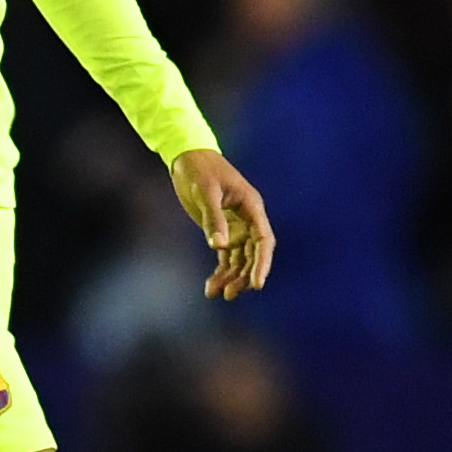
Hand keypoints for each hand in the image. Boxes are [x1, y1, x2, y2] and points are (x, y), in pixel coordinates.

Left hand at [172, 148, 276, 301]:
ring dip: (231, 277)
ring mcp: (236, 227)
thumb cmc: (200, 170)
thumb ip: (213, 220)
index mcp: (252, 207)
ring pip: (239, 259)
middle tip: (230, 294)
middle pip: (253, 255)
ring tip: (216, 294)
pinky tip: (211, 286)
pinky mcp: (222, 231)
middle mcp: (248, 220)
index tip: (257, 284)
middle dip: (244, 276)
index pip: (263, 241)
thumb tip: (220, 247)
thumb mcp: (205, 193)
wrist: (187, 158)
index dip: (262, 263)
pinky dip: (220, 271)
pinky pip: (225, 256)